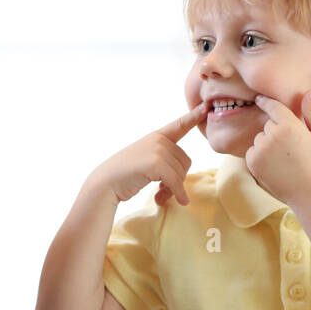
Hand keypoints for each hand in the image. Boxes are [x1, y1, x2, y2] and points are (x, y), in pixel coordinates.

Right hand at [87, 103, 206, 206]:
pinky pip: (176, 181)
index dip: (193, 117)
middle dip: (177, 179)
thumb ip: (164, 168)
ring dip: (174, 189)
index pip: (178, 125)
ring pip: (182, 173)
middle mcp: (158, 140)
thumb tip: (183, 193)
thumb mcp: (146, 163)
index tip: (205, 108)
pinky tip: (180, 202)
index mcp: (156, 137)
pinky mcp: (156, 163)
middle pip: (185, 162)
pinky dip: (178, 194)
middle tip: (163, 191)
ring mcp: (157, 149)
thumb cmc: (125, 176)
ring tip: (160, 195)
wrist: (105, 183)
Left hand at [245, 90, 310, 204]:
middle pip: (268, 125)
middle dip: (276, 131)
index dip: (265, 102)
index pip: (272, 107)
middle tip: (291, 147)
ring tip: (284, 159)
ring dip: (267, 144)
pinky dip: (260, 156)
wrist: (309, 192)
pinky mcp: (252, 162)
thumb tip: (310, 92)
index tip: (260, 99)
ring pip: (259, 139)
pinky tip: (275, 166)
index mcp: (290, 126)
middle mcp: (272, 135)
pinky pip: (253, 152)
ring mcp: (261, 149)